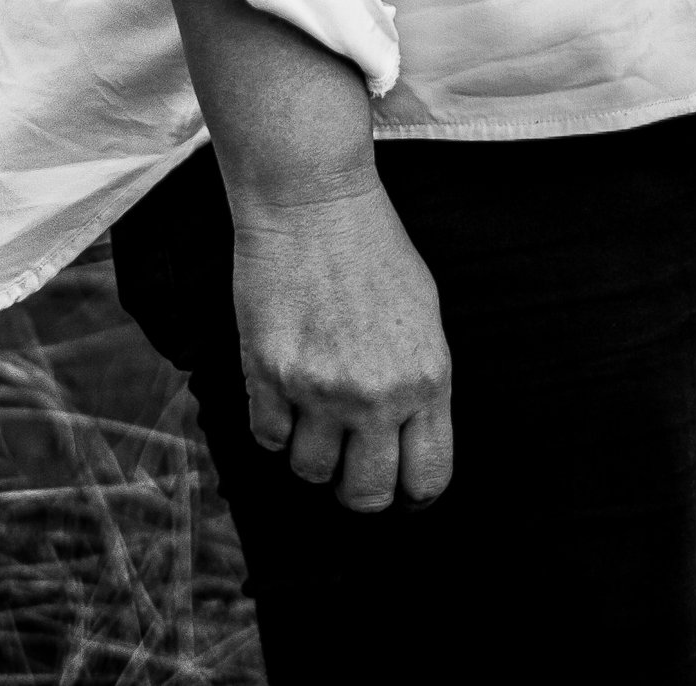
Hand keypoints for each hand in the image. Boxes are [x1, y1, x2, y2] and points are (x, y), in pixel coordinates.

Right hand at [232, 175, 455, 512]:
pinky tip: (281, 385)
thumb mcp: (422, 316)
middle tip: (346, 461)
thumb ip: (419, 383)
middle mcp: (377, 394)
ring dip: (309, 450)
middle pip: (366, 495)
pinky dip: (273, 422)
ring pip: (310, 471)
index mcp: (426, 378)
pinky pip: (268, 438)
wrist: (312, 200)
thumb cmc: (372, 248)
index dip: (411, 493)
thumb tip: (409, 441)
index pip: (428, 478)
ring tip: (311, 408)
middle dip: (356, 487)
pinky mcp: (270, 374)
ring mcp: (320, 388)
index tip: (396, 484)